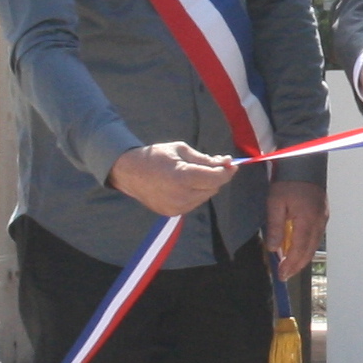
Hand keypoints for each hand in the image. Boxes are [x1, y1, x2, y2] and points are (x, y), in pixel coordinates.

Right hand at [110, 142, 236, 218]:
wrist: (130, 172)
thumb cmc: (156, 156)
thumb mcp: (181, 150)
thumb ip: (204, 159)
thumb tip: (225, 163)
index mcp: (183, 177)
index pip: (216, 178)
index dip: (227, 171)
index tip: (232, 164)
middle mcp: (181, 196)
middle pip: (212, 188)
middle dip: (216, 176)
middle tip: (215, 164)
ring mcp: (176, 207)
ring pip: (205, 196)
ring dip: (206, 185)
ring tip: (195, 173)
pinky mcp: (172, 213)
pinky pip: (193, 203)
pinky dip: (195, 193)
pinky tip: (186, 184)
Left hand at [264, 181, 325, 276]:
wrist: (304, 163)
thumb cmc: (288, 181)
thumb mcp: (275, 203)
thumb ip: (275, 227)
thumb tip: (272, 248)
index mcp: (307, 220)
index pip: (299, 249)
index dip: (290, 264)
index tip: (282, 274)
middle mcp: (319, 222)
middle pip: (309, 251)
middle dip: (297, 265)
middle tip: (285, 275)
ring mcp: (323, 218)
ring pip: (314, 245)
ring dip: (302, 258)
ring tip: (290, 266)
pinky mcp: (323, 214)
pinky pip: (316, 236)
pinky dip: (307, 247)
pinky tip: (298, 249)